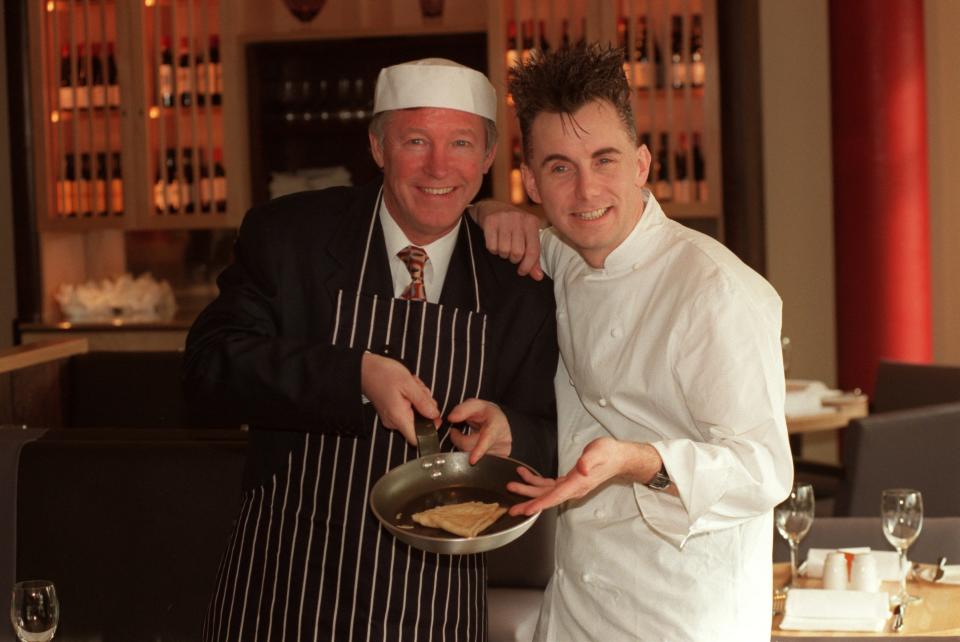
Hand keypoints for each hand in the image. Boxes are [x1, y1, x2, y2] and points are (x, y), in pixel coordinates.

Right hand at [361, 352, 439, 445]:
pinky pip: (409, 409)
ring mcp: (392, 417)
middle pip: (420, 423)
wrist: (365, 369)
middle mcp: (394, 421)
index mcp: (398, 417)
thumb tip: (434, 415)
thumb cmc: (383, 374)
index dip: (430, 431)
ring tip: (411, 386)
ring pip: (416, 414)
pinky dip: (412, 398)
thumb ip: (423, 401)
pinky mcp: (392, 412)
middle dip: (425, 405)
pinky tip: (407, 387)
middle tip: (419, 390)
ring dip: (419, 399)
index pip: (416, 439)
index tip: (435, 417)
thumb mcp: (408, 384)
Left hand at [446, 398, 512, 463]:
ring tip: (465, 437)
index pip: (488, 440)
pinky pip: (477, 463)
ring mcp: (499, 454)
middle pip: (473, 449)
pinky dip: (470, 454)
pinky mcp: (495, 461)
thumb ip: (462, 409)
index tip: (472, 460)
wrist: (499, 423)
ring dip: (464, 448)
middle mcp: (500, 442)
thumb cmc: (487, 414)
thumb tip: (451, 418)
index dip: (480, 450)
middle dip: (459, 441)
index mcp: (496, 426)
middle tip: (454, 432)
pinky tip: (471, 447)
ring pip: (472, 458)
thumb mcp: (476, 405)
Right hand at [471, 200, 543, 279]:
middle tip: (511, 253)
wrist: (491, 208)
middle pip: (517, 253)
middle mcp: (520, 218)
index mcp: (532, 222)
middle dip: (513, 258)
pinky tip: (494, 241)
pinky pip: (492, 246)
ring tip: (503, 245)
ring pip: (504, 251)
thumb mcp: (526, 238)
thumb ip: (533, 258)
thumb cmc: (513, 227)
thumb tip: (538, 277)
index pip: (533, 251)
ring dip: (502, 253)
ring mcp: (504, 218)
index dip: (528, 266)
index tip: (522, 271)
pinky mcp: (490, 221)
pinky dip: (492, 249)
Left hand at [506, 438, 657, 515]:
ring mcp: (570, 487)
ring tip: (512, 484)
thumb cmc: (609, 454)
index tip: (525, 511)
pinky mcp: (568, 482)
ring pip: (545, 492)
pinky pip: (549, 485)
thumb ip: (589, 460)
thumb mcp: (600, 452)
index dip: (539, 504)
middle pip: (546, 499)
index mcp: (577, 484)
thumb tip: (580, 468)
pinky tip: (526, 474)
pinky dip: (536, 480)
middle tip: (511, 509)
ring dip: (528, 489)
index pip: (555, 497)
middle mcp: (572, 489)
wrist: (618, 458)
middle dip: (528, 503)